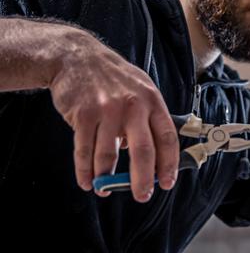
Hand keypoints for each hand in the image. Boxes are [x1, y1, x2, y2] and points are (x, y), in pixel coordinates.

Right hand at [48, 29, 178, 201]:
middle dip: (143, 179)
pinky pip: (85, 150)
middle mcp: (133, 106)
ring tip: (106, 189)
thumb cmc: (113, 77)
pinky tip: (88, 181)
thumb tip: (154, 153)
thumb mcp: (141, 89)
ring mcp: (107, 110)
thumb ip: (149, 118)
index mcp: (152, 101)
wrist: (77, 57)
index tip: (167, 182)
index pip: (167, 137)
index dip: (169, 163)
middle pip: (143, 151)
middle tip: (142, 195)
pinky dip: (85, 170)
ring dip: (107, 178)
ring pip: (109, 155)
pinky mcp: (83, 115)